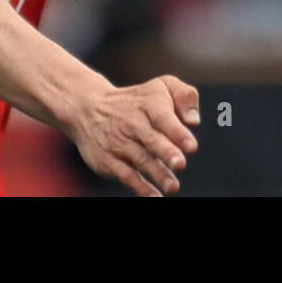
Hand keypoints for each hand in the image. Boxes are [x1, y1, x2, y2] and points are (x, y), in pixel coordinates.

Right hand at [65, 74, 200, 196]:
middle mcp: (133, 123)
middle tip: (181, 164)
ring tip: (173, 186)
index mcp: (149, 104)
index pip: (163, 117)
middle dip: (167, 151)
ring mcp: (119, 143)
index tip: (191, 146)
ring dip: (157, 173)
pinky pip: (126, 175)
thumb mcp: (161, 86)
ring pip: (141, 159)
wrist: (87, 107)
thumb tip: (194, 121)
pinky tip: (154, 196)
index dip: (177, 131)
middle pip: (151, 138)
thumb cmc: (137, 101)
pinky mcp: (109, 160)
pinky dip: (140, 187)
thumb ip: (184, 96)